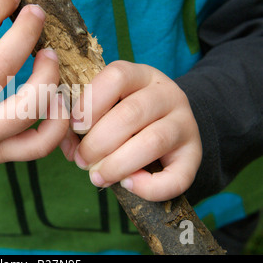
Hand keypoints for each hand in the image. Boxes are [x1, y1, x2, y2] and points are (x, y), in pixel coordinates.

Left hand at [60, 60, 201, 200]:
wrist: (168, 129)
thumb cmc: (125, 118)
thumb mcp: (106, 109)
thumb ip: (82, 124)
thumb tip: (68, 146)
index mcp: (140, 75)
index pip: (117, 76)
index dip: (90, 102)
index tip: (75, 127)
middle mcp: (167, 94)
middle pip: (132, 113)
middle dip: (98, 142)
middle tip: (82, 161)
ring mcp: (185, 123)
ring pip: (153, 141)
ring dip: (118, 164)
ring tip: (98, 177)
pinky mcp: (195, 155)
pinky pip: (177, 177)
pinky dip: (149, 187)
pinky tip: (129, 185)